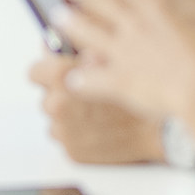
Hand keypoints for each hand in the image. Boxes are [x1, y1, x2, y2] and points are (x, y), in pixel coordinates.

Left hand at [27, 53, 165, 162]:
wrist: (160, 129)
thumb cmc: (138, 92)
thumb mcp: (107, 57)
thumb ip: (72, 48)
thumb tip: (48, 43)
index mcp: (62, 78)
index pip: (34, 72)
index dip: (46, 71)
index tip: (54, 73)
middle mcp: (58, 105)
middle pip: (45, 97)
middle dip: (61, 94)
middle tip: (87, 94)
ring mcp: (64, 131)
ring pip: (55, 120)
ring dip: (69, 115)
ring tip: (97, 111)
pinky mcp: (72, 151)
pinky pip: (66, 138)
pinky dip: (78, 133)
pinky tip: (99, 126)